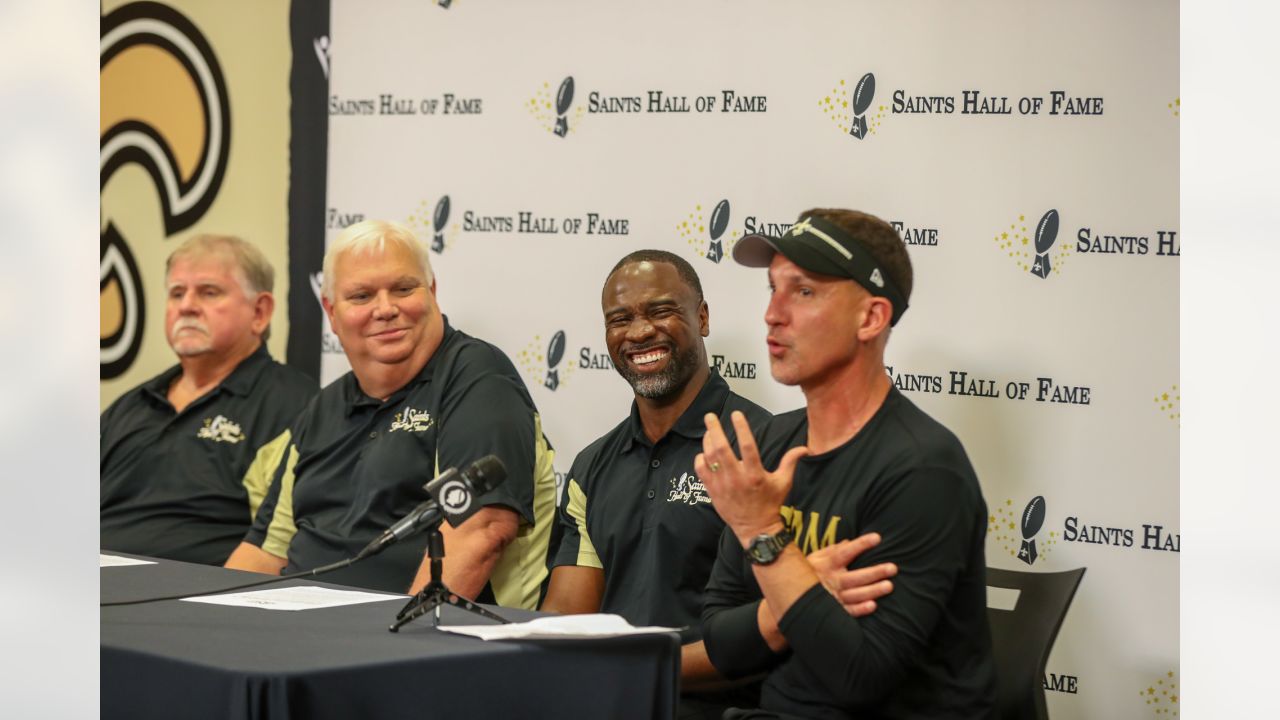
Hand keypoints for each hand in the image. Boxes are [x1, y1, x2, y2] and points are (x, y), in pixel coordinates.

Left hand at [695, 410, 810, 544]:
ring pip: (710, 458)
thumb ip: (790, 462)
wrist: (755, 529)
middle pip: (722, 449)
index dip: (741, 428)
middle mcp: (737, 478)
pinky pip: (701, 471)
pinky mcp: (712, 491)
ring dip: (707, 442)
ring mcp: (722, 485)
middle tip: (710, 416)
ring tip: (708, 431)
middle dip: (714, 430)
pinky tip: (704, 453)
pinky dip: (700, 459)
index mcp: (755, 474)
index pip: (747, 446)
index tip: (736, 414)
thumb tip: (804, 448)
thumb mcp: (783, 483)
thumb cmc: (770, 504)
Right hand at [806, 532, 897, 616]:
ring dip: (872, 591)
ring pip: (855, 594)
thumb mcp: (815, 558)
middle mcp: (831, 580)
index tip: (877, 538)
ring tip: (889, 586)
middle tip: (892, 568)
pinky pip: (848, 611)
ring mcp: (833, 597)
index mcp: (827, 565)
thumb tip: (848, 542)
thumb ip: (831, 550)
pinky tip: (873, 606)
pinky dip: (860, 610)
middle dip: (874, 572)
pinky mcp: (834, 610)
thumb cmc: (807, 573)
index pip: (845, 552)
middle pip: (855, 576)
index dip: (860, 544)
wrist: (790, 596)